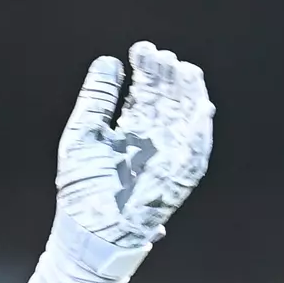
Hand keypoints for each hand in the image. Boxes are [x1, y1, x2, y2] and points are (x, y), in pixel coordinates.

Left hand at [53, 41, 213, 275]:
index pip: (144, 93)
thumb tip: (108, 61)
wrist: (84, 232)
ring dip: (190, 97)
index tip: (141, 49)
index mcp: (130, 131)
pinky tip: (202, 109)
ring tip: (187, 71)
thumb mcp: (84, 134)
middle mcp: (152, 142)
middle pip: (167, 102)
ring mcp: (165, 160)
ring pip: (186, 123)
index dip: (146, 71)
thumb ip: (97, 99)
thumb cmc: (82, 190)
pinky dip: (199, 133)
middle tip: (162, 55)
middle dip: (167, 78)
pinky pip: (194, 155)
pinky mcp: (175, 181)